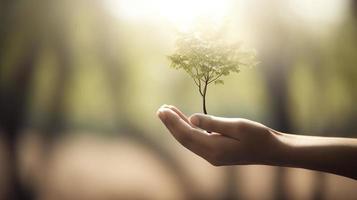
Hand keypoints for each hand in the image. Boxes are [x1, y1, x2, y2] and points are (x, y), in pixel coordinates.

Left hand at [157, 105, 284, 165]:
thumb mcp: (238, 126)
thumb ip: (213, 123)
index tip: (163, 110)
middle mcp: (210, 155)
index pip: (187, 134)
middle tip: (160, 109)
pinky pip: (197, 141)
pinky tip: (185, 121)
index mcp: (214, 149)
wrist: (273, 151)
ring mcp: (213, 156)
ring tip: (168, 113)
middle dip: (171, 124)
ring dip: (178, 127)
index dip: (173, 122)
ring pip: (189, 140)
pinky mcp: (217, 153)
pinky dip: (189, 130)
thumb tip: (192, 118)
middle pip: (184, 139)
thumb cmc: (259, 136)